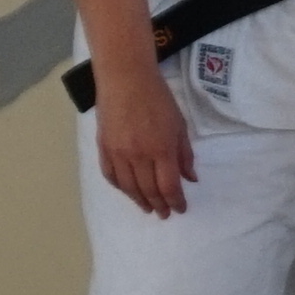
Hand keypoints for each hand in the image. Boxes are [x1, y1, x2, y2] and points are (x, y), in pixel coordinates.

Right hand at [93, 73, 195, 217]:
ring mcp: (118, 153)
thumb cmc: (158, 99)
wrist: (126, 80)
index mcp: (161, 150)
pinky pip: (111, 175)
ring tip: (148, 208)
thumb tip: (190, 179)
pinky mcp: (103, 148)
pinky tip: (128, 191)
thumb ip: (184, 155)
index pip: (169, 186)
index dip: (176, 202)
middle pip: (149, 191)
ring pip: (128, 187)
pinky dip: (120, 188)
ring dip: (139, 201)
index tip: (180, 209)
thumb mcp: (180, 126)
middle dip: (159, 205)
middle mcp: (138, 156)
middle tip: (165, 214)